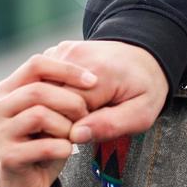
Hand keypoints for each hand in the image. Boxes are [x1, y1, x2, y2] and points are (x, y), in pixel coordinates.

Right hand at [0, 55, 95, 186]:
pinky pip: (45, 145)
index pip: (37, 64)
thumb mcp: (60, 111)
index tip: (94, 81)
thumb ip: (69, 92)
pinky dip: (65, 148)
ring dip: (67, 127)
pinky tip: (66, 152)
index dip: (68, 71)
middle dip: (71, 102)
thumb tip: (86, 88)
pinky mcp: (7, 156)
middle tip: (86, 117)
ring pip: (40, 114)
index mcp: (8, 88)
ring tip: (74, 136)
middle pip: (39, 89)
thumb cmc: (51, 140)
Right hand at [37, 40, 168, 144]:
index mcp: (100, 73)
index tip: (92, 125)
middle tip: (88, 116)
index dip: (76, 126)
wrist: (146, 55)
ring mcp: (64, 50)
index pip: (68, 111)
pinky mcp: (58, 50)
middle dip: (63, 115)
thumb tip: (75, 135)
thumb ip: (110, 126)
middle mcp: (77, 56)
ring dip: (53, 103)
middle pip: (49, 98)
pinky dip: (51, 91)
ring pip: (40, 88)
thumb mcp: (141, 114)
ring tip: (81, 106)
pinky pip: (41, 78)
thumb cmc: (145, 88)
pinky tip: (71, 94)